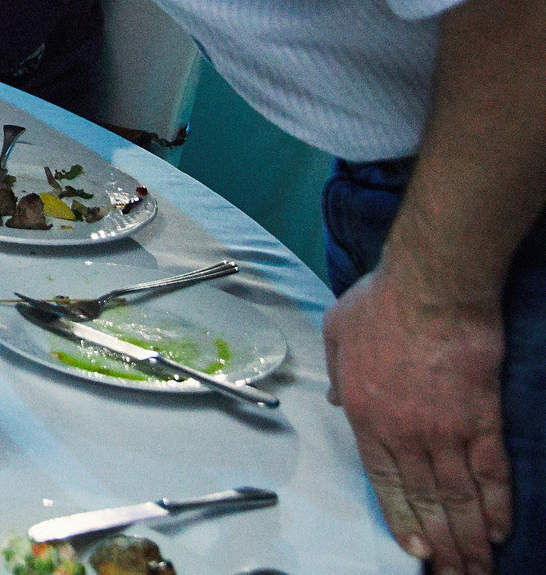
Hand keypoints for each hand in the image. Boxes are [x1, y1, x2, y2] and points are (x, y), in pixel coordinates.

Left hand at [325, 265, 513, 569]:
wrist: (432, 287)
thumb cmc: (382, 302)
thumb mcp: (337, 334)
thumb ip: (336, 374)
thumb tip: (334, 400)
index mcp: (365, 414)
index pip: (384, 482)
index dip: (402, 520)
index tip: (415, 551)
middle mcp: (404, 432)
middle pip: (425, 500)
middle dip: (440, 544)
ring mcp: (445, 429)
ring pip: (459, 497)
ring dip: (469, 538)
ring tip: (478, 568)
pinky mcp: (482, 419)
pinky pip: (491, 474)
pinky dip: (497, 505)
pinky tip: (499, 530)